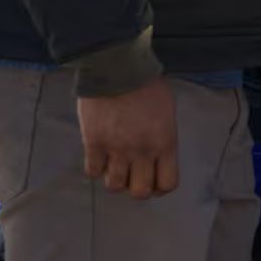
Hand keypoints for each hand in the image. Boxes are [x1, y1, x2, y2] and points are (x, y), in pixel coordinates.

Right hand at [78, 77, 178, 198]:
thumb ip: (164, 136)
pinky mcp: (94, 143)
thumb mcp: (167, 111)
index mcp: (165, 142)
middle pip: (140, 192)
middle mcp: (143, 151)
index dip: (160, 187)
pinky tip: (99, 155)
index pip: (168, 183)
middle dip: (137, 187)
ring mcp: (117, 149)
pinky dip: (96, 167)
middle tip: (133, 176)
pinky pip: (93, 171)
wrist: (117, 67)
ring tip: (115, 165)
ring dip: (115, 179)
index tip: (154, 180)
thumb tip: (159, 155)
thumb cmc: (146, 84)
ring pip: (115, 186)